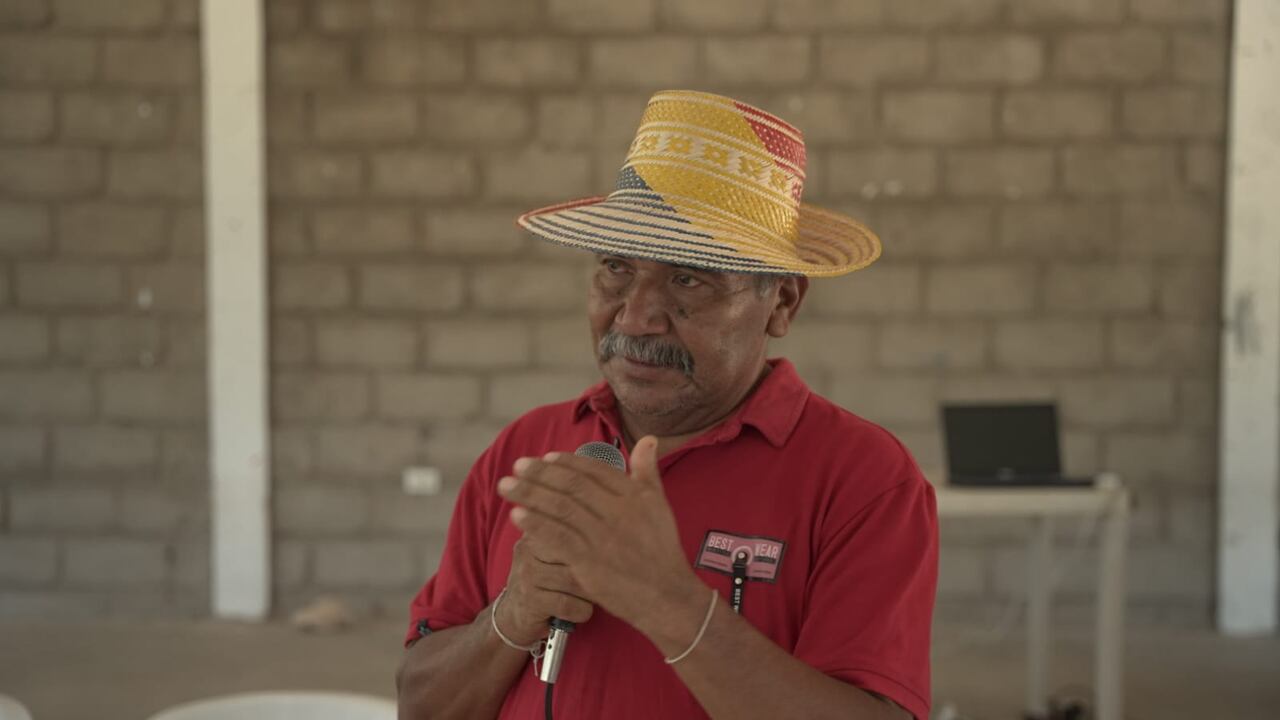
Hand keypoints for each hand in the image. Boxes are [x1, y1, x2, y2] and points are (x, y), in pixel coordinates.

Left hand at [497, 436, 701, 636]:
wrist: (666, 595)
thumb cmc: (662, 549)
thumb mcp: (660, 504)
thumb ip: (647, 471)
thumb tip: (648, 439)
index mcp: (633, 495)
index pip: (592, 471)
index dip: (566, 462)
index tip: (545, 458)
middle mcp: (616, 512)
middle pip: (570, 485)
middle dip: (539, 474)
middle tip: (517, 466)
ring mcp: (601, 537)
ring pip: (559, 508)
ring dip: (529, 494)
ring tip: (506, 486)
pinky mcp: (588, 562)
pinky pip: (556, 538)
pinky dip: (535, 524)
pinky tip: (517, 515)